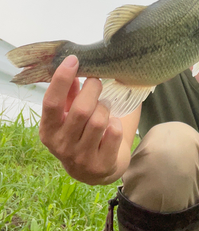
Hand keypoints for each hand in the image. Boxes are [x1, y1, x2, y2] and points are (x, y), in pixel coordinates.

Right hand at [39, 56, 123, 184]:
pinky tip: (112, 125)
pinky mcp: (101, 165)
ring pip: (99, 120)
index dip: (61, 79)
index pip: (51, 102)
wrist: (96, 170)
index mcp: (49, 130)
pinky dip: (116, 124)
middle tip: (97, 83)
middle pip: (81, 109)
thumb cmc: (81, 134)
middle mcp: (61, 146)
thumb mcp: (69, 115)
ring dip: (105, 108)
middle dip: (93, 89)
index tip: (73, 59)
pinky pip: (114, 133)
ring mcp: (81, 158)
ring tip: (105, 107)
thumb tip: (70, 66)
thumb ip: (68, 94)